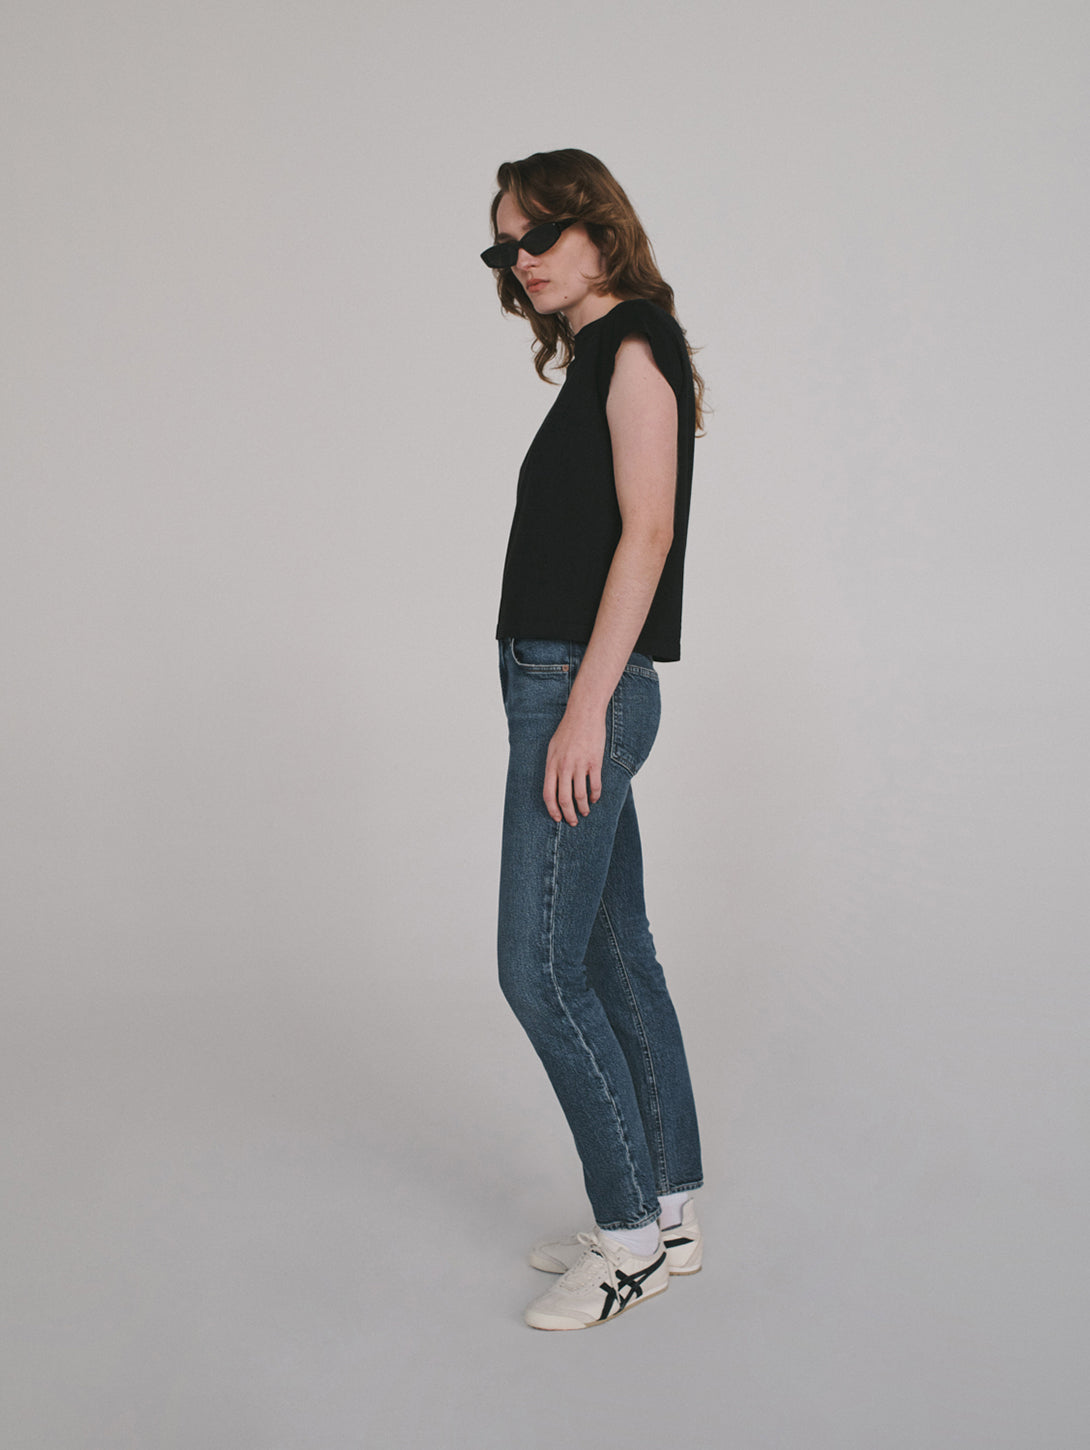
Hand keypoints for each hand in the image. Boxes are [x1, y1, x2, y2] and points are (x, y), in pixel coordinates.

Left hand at [543, 705, 605, 825]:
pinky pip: (594, 786)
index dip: (552, 809)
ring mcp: (579, 765)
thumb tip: (554, 784)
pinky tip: (594, 798)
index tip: (557, 818)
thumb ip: (553, 766)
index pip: (548, 794)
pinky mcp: (594, 762)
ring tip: (585, 812)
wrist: (583, 714)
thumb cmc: (567, 730)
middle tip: (573, 821)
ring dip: (583, 808)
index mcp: (552, 764)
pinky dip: (595, 796)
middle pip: (564, 799)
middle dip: (568, 814)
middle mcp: (564, 767)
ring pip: (580, 796)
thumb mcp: (553, 747)